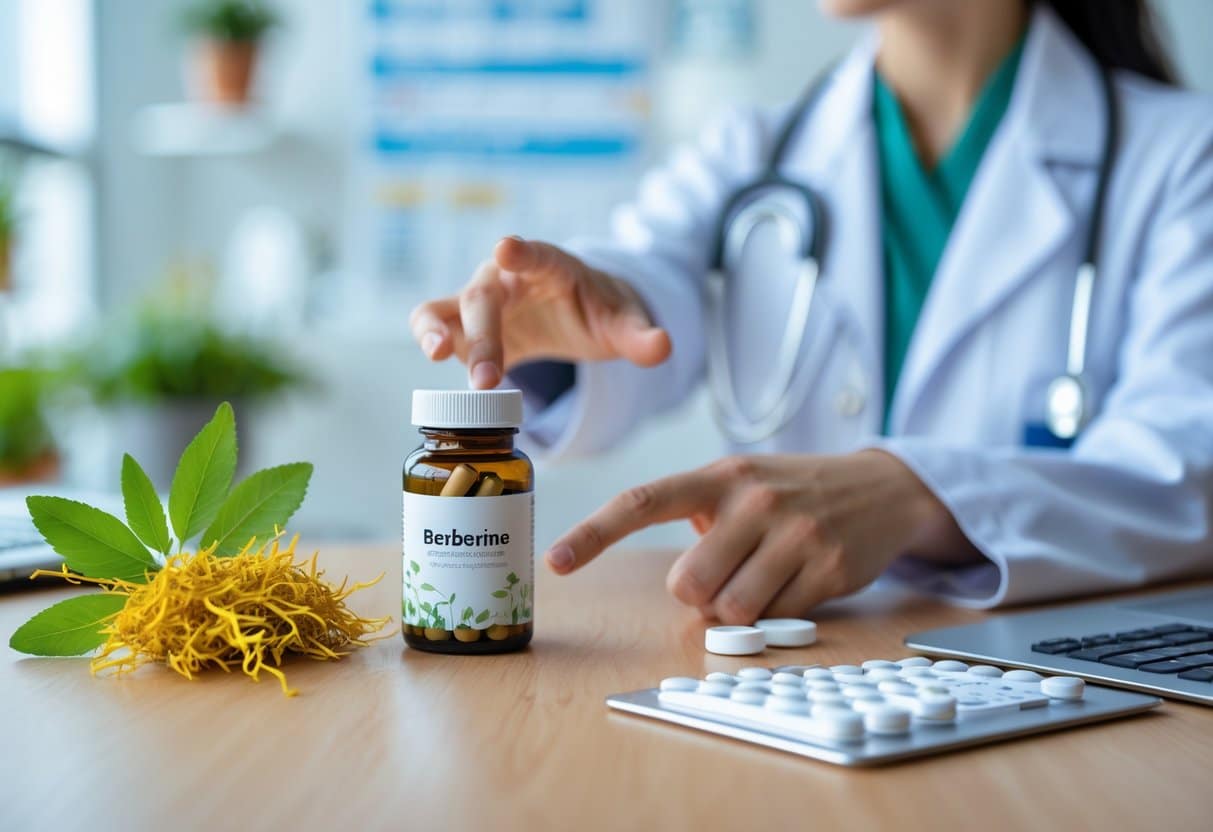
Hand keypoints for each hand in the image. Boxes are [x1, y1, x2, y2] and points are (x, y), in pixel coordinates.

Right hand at [409, 236, 671, 388]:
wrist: (577, 313)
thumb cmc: (597, 311)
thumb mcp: (623, 323)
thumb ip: (640, 335)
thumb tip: (665, 346)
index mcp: (549, 267)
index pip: (535, 255)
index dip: (521, 253)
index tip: (505, 249)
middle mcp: (505, 279)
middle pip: (483, 298)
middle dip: (483, 336)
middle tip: (488, 380)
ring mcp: (480, 304)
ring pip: (440, 307)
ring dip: (432, 330)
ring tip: (436, 354)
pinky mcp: (465, 331)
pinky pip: (437, 332)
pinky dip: (433, 345)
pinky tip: (440, 378)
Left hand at [543, 451, 969, 622]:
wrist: (880, 488)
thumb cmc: (791, 491)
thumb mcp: (741, 483)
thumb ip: (699, 519)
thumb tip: (682, 592)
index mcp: (718, 476)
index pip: (642, 503)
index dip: (594, 535)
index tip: (557, 562)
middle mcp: (754, 501)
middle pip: (688, 584)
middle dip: (698, 595)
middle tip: (726, 574)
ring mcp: (794, 535)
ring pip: (732, 610)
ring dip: (738, 610)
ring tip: (762, 578)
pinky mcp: (828, 569)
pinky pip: (777, 620)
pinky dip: (778, 614)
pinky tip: (797, 581)